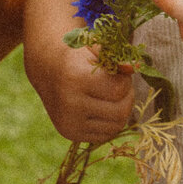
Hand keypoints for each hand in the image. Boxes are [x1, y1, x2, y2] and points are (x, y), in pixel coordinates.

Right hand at [26, 29, 135, 144]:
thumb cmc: (77, 55)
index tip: (118, 73)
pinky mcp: (71, 134)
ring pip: (115, 127)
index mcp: (75, 78)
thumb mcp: (95, 48)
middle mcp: (70, 104)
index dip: (125, 80)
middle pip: (120, 112)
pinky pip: (105, 135)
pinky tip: (104, 107)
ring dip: (121, 111)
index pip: (118, 89)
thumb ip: (116, 57)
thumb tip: (135, 67)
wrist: (47, 69)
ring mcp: (69, 123)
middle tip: (121, 86)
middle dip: (128, 97)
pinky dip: (110, 122)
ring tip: (113, 96)